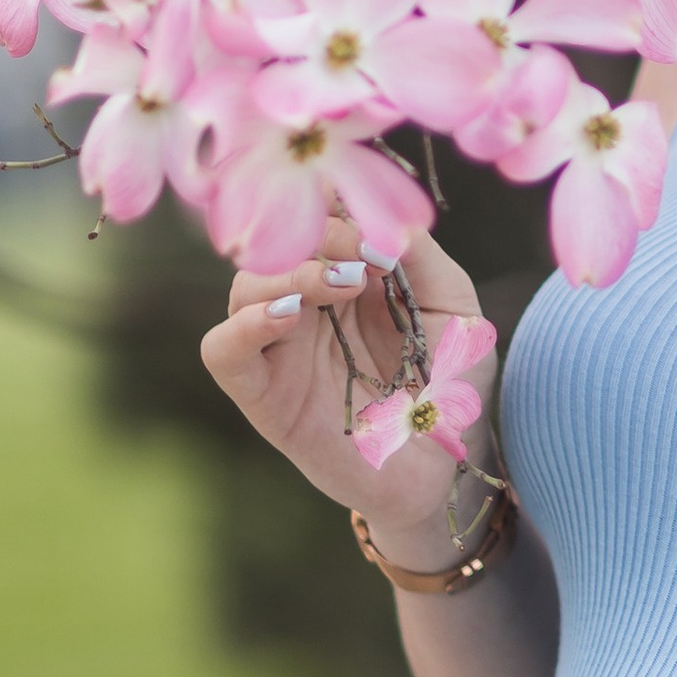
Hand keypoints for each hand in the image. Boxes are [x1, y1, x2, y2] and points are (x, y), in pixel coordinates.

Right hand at [200, 215, 484, 557]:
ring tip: (339, 288)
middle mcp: (306, 304)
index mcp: (346, 274)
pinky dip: (243, 326)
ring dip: (287, 274)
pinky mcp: (262, 394)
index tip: (377, 233)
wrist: (441, 464)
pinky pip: (221, 350)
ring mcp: (280, 347)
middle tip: (360, 265)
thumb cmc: (448, 384)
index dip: (338, 212)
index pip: (316, 218)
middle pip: (276, 244)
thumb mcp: (454, 309)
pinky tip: (287, 317)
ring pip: (245, 286)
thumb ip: (421, 258)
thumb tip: (379, 222)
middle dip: (313, 240)